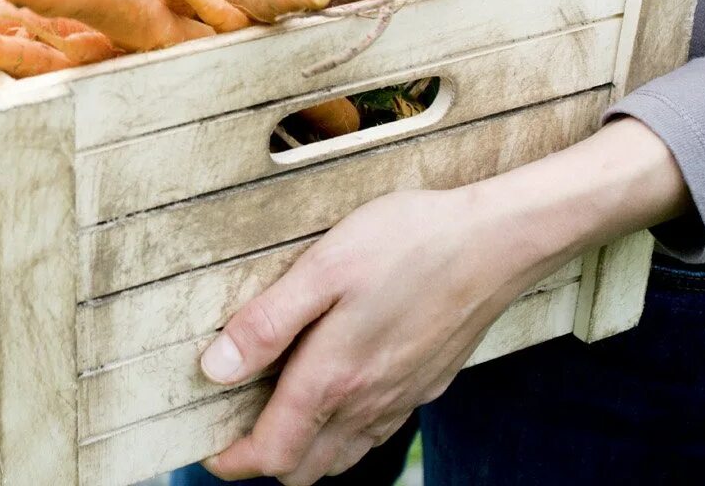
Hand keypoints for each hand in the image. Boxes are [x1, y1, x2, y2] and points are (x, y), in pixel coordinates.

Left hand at [198, 186, 538, 482]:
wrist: (496, 242)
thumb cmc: (408, 242)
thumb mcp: (323, 268)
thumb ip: (267, 323)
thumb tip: (216, 368)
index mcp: (335, 377)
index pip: (273, 452)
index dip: (233, 460)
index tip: (207, 448)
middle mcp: (368, 401)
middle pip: (304, 468)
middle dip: (264, 459)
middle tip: (234, 425)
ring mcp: (401, 398)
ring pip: (341, 457)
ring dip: (303, 450)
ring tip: (276, 412)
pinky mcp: (425, 385)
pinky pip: (374, 433)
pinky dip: (343, 434)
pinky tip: (335, 394)